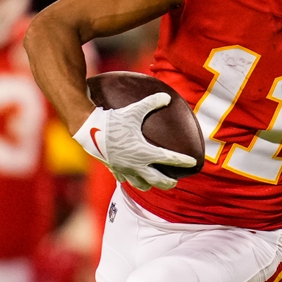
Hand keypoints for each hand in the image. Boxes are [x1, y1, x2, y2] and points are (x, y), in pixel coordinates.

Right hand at [73, 93, 196, 190]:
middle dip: (169, 182)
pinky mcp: (113, 169)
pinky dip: (131, 180)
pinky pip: (125, 179)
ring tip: (156, 182)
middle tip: (175, 180)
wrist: (88, 129)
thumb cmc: (113, 119)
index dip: (183, 161)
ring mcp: (124, 169)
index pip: (169, 159)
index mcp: (145, 152)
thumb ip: (152, 103)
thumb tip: (167, 96)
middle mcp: (136, 164)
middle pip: (158, 180)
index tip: (193, 163)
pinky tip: (134, 178)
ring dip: (150, 184)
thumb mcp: (134, 109)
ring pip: (141, 184)